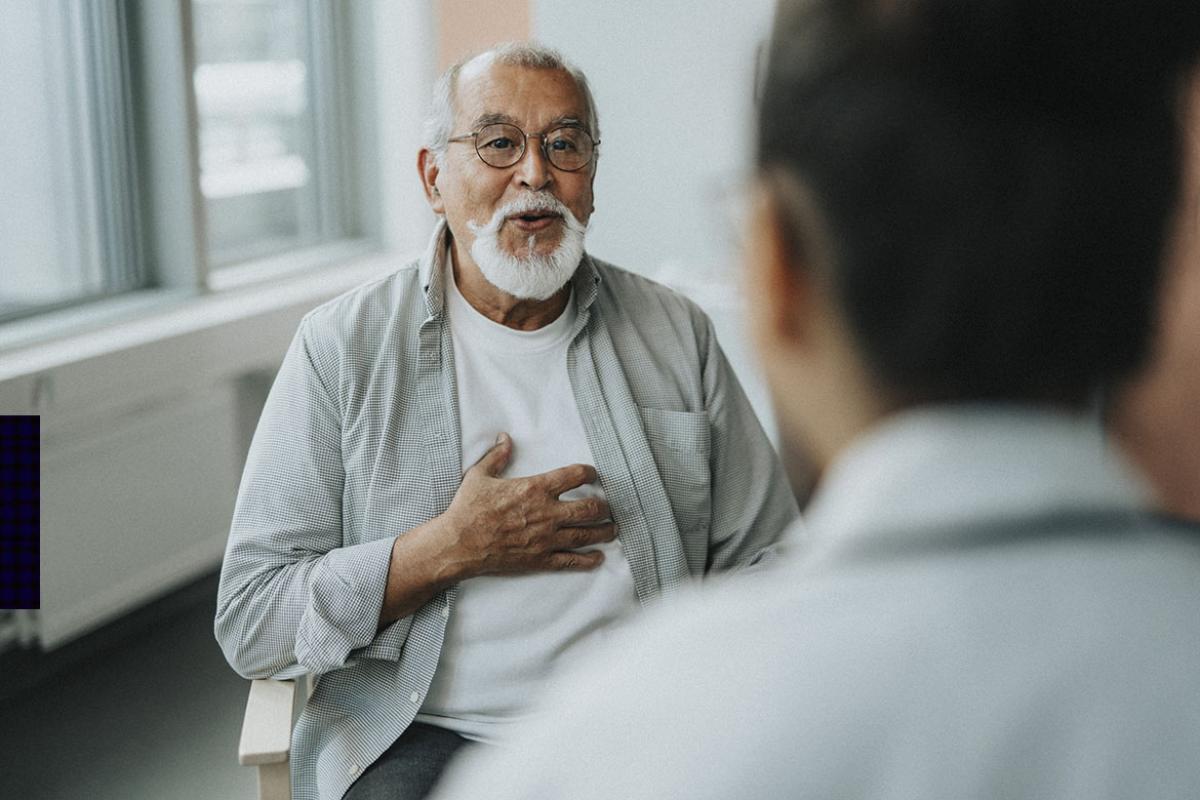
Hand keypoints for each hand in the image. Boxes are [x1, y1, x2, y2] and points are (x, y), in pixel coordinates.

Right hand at [441, 432, 615, 577]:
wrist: (458, 544)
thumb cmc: (468, 509)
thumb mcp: (479, 476)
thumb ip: (496, 456)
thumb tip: (504, 438)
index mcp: (534, 489)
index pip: (574, 476)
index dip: (589, 473)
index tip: (592, 474)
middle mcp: (546, 513)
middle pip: (589, 508)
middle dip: (602, 507)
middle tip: (606, 506)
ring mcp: (546, 538)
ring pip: (586, 534)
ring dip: (603, 531)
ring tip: (612, 529)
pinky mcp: (540, 559)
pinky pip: (571, 560)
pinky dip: (588, 559)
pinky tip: (598, 557)